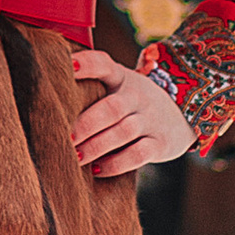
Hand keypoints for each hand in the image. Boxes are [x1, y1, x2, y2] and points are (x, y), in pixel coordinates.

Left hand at [69, 47, 197, 179]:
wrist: (186, 114)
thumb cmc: (134, 103)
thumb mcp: (121, 86)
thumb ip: (94, 87)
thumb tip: (48, 95)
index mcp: (122, 78)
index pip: (104, 64)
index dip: (88, 64)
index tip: (69, 66)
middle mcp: (137, 96)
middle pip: (111, 108)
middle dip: (85, 125)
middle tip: (63, 138)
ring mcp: (151, 120)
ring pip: (122, 132)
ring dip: (95, 147)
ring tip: (74, 157)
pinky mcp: (160, 143)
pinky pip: (137, 155)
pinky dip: (115, 164)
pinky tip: (97, 170)